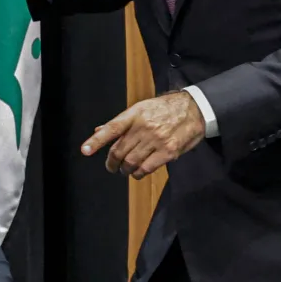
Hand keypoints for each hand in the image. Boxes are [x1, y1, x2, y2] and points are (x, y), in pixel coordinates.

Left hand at [81, 92, 205, 177]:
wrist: (195, 109)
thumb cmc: (167, 108)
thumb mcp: (143, 108)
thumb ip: (122, 122)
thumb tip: (100, 131)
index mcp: (135, 113)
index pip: (112, 128)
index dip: (97, 141)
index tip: (85, 150)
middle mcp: (144, 126)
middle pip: (120, 150)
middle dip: (112, 163)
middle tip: (112, 167)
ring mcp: (157, 139)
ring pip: (131, 162)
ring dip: (125, 170)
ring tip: (125, 170)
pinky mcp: (168, 151)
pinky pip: (147, 168)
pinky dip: (139, 173)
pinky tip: (138, 173)